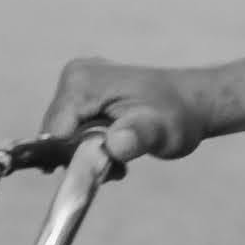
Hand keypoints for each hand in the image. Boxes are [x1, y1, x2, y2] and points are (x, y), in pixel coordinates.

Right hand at [38, 58, 213, 165]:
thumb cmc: (177, 117)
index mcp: (82, 84)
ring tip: (121, 156)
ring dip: (86, 154)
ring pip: (63, 136)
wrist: (191, 103)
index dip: (71, 160)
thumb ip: (137, 138)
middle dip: (81, 158)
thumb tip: (115, 144)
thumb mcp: (160, 131)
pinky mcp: (81, 93)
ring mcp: (76, 82)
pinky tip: (115, 145)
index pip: (54, 136)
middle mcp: (73, 77)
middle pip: (55, 136)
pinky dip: (89, 145)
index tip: (104, 167)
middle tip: (118, 165)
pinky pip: (71, 130)